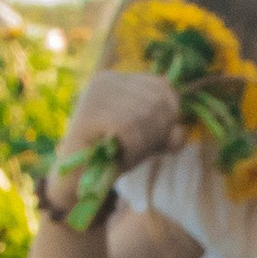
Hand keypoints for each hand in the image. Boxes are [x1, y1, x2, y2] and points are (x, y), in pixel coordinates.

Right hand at [53, 69, 183, 173]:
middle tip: (141, 150)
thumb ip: (167, 134)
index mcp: (121, 79)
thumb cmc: (113, 156)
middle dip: (158, 132)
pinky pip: (127, 128)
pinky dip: (132, 149)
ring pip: (143, 113)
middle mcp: (106, 79)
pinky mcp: (87, 114)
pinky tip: (122, 157)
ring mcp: (94, 94)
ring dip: (144, 143)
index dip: (170, 115)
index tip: (158, 138)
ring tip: (129, 154)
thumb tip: (179, 134)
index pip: (162, 86)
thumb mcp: (148, 141)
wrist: (77, 179)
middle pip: (156, 100)